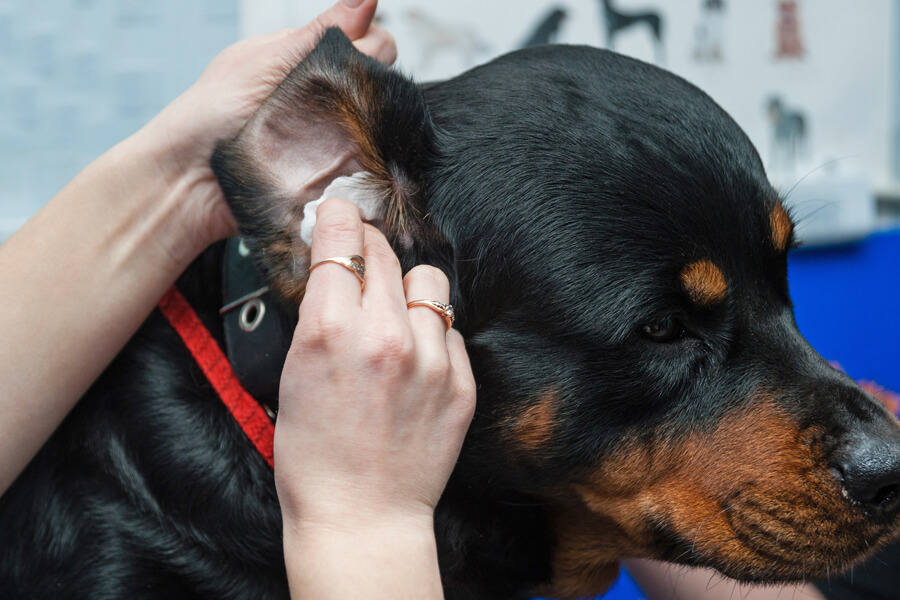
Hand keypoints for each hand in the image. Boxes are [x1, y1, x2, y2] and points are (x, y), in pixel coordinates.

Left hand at [131, 0, 396, 266]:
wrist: (190, 182)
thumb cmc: (211, 116)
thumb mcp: (267, 60)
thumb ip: (322, 33)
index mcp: (306, 58)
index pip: (370, 42)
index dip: (370, 50)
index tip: (355, 63)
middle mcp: (323, 95)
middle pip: (380, 83)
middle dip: (374, 90)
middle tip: (341, 104)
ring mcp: (331, 136)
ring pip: (381, 124)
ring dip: (375, 127)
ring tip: (345, 135)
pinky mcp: (332, 175)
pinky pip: (369, 165)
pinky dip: (371, 163)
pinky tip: (352, 162)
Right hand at [274, 198, 475, 532]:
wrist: (361, 514)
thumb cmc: (313, 455)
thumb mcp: (292, 373)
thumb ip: (317, 314)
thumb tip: (332, 270)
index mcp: (331, 329)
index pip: (341, 238)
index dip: (338, 218)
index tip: (338, 213)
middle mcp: (386, 334)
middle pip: (384, 252)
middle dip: (368, 246)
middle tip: (361, 257)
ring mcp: (431, 358)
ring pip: (428, 281)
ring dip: (407, 286)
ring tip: (394, 312)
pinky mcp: (461, 382)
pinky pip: (449, 329)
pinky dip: (431, 332)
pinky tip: (413, 358)